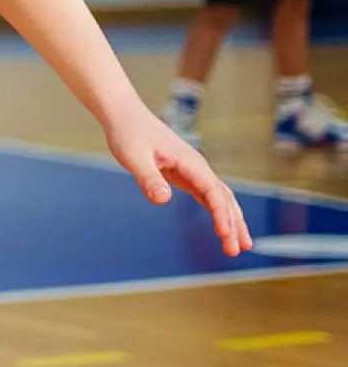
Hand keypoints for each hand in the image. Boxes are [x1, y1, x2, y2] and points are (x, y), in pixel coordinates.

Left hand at [103, 106, 251, 258]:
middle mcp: (197, 167)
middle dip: (232, 224)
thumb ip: (148, 178)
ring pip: (220, 199)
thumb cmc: (130, 134)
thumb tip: (162, 199)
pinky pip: (209, 197)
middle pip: (223, 198)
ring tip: (240, 245)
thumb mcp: (134, 157)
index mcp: (189, 162)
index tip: (225, 234)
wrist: (126, 117)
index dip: (220, 214)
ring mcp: (194, 171)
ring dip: (232, 221)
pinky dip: (219, 212)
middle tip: (236, 250)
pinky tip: (224, 228)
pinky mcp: (186, 175)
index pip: (212, 191)